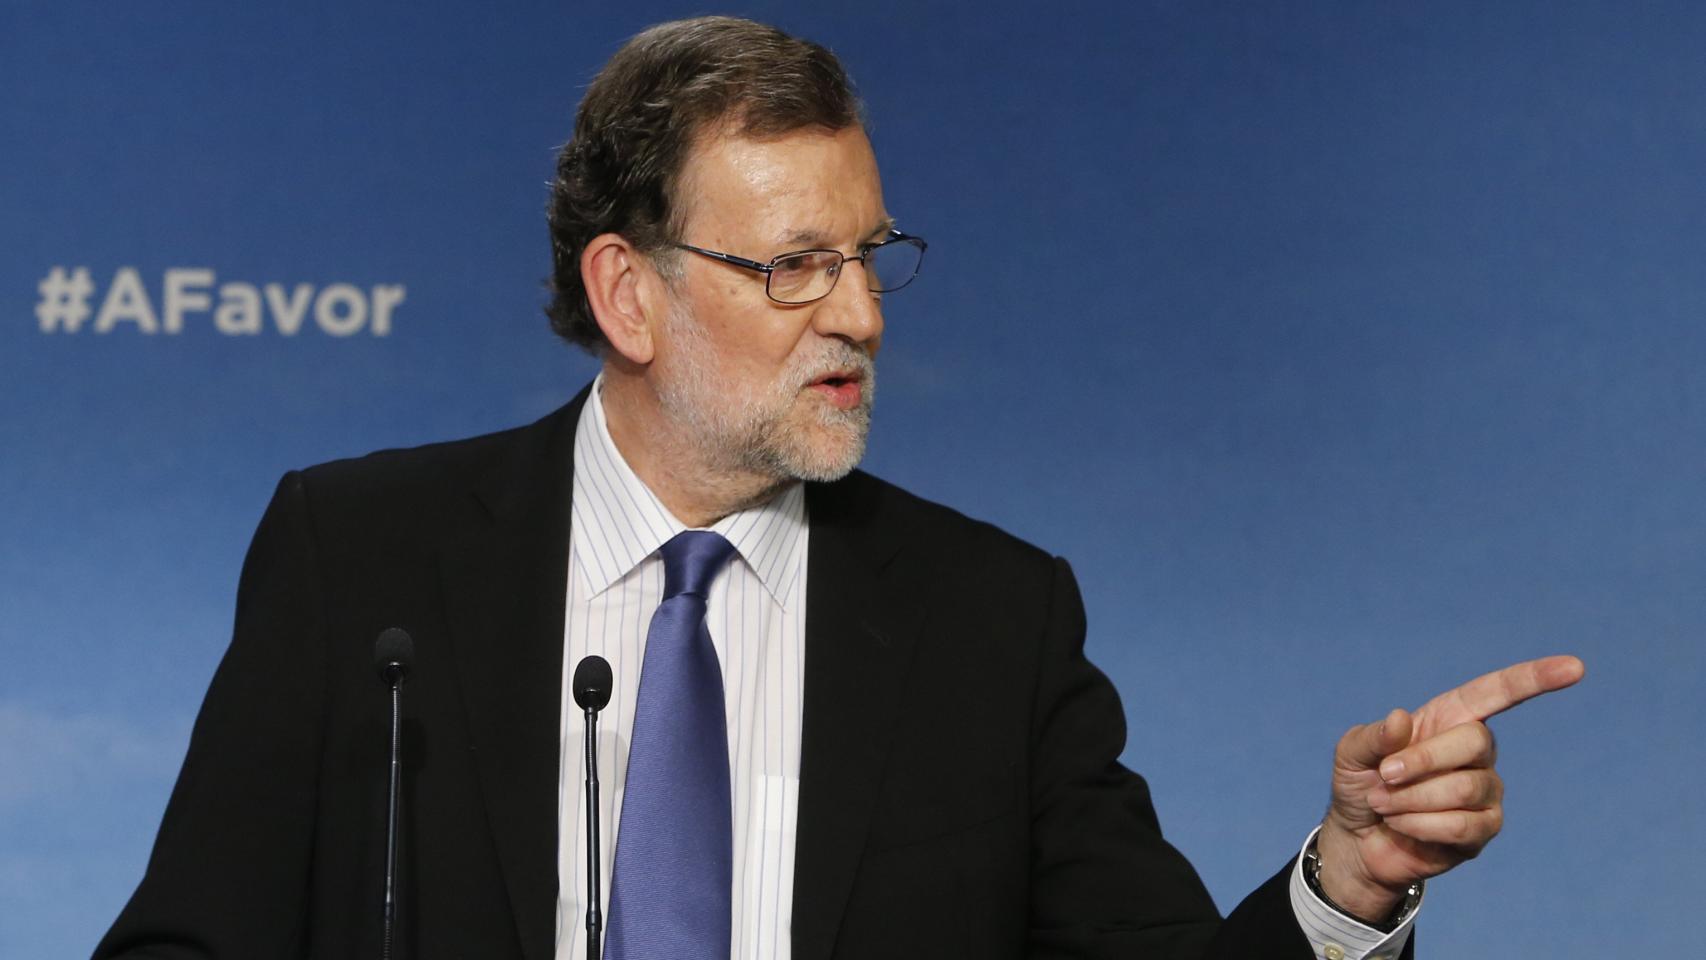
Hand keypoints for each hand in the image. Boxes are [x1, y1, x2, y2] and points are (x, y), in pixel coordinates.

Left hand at [1313, 654, 1584, 922]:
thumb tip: (1402, 719)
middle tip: (1384, 776)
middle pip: (1474, 742)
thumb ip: (1373, 736)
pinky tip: (1402, 826)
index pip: (1498, 692)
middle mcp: (1477, 752)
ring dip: (1410, 799)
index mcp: (1450, 719)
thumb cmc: (1360, 783)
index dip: (1535, 678)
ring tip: (1385, 805)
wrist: (1358, 838)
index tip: (1576, 667)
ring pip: (1463, 788)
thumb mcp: (1351, 753)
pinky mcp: (1484, 829)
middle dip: (1420, 761)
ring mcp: (1486, 791)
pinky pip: (1461, 825)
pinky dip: (1419, 825)